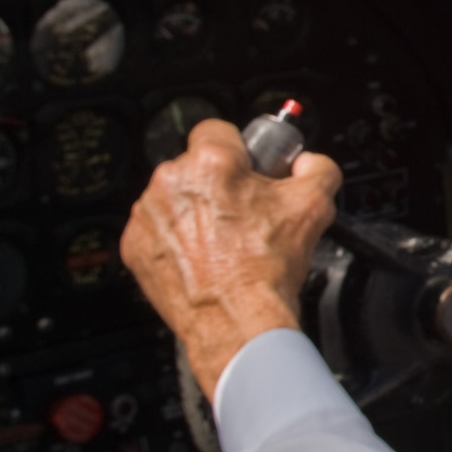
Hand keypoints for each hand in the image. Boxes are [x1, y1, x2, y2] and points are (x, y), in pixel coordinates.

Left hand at [121, 119, 341, 396]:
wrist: (237, 322)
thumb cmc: (267, 269)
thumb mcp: (315, 205)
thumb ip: (317, 167)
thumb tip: (309, 163)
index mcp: (210, 162)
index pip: (219, 129)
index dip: (240, 149)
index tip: (250, 168)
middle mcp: (170, 182)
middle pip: (196, 165)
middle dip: (218, 183)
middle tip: (243, 211)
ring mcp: (147, 215)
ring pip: (174, 196)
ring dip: (194, 210)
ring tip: (223, 240)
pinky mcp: (134, 246)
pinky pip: (156, 228)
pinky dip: (175, 239)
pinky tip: (202, 257)